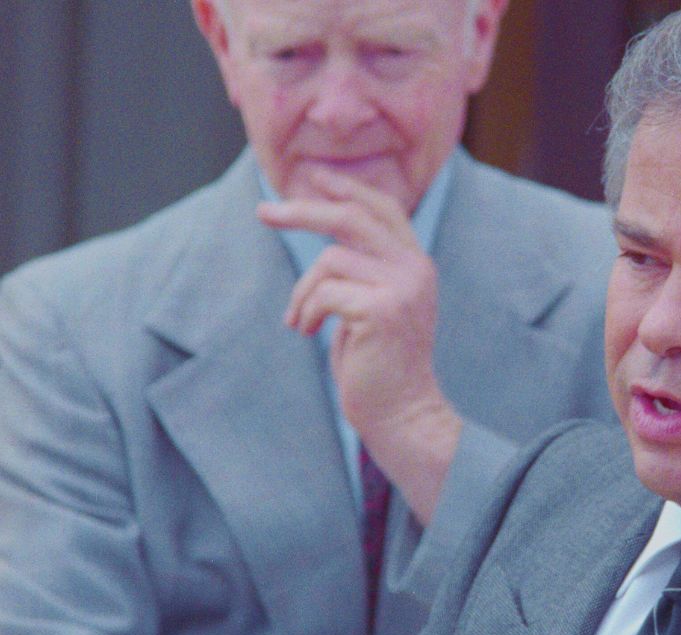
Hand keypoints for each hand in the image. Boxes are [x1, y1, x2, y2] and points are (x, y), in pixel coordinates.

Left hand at [257, 171, 459, 523]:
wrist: (402, 413)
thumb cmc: (379, 364)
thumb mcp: (375, 305)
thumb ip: (364, 268)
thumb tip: (324, 227)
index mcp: (417, 264)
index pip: (382, 209)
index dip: (345, 187)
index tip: (310, 176)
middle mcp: (416, 269)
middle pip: (351, 217)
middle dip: (302, 210)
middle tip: (262, 212)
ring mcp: (402, 288)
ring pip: (329, 260)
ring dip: (302, 292)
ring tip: (300, 321)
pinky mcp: (381, 310)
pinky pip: (323, 292)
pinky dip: (305, 312)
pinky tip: (307, 332)